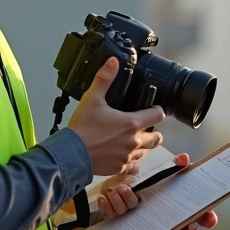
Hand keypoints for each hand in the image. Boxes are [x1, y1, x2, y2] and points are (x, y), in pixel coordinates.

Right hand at [68, 58, 166, 175]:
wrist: (71, 154)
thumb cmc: (82, 128)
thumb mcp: (92, 98)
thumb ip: (104, 79)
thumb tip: (113, 62)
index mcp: (131, 123)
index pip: (157, 115)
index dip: (157, 110)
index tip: (153, 109)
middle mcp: (133, 141)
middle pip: (156, 138)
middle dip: (154, 132)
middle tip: (147, 127)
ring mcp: (127, 156)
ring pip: (145, 152)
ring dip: (143, 146)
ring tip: (133, 140)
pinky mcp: (119, 168)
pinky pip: (133, 167)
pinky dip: (132, 163)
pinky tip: (126, 159)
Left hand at [96, 153, 218, 229]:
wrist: (121, 199)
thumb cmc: (149, 190)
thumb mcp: (161, 175)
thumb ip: (174, 166)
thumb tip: (183, 158)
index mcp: (179, 208)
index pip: (199, 214)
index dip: (207, 218)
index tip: (210, 218)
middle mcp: (171, 223)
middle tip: (188, 226)